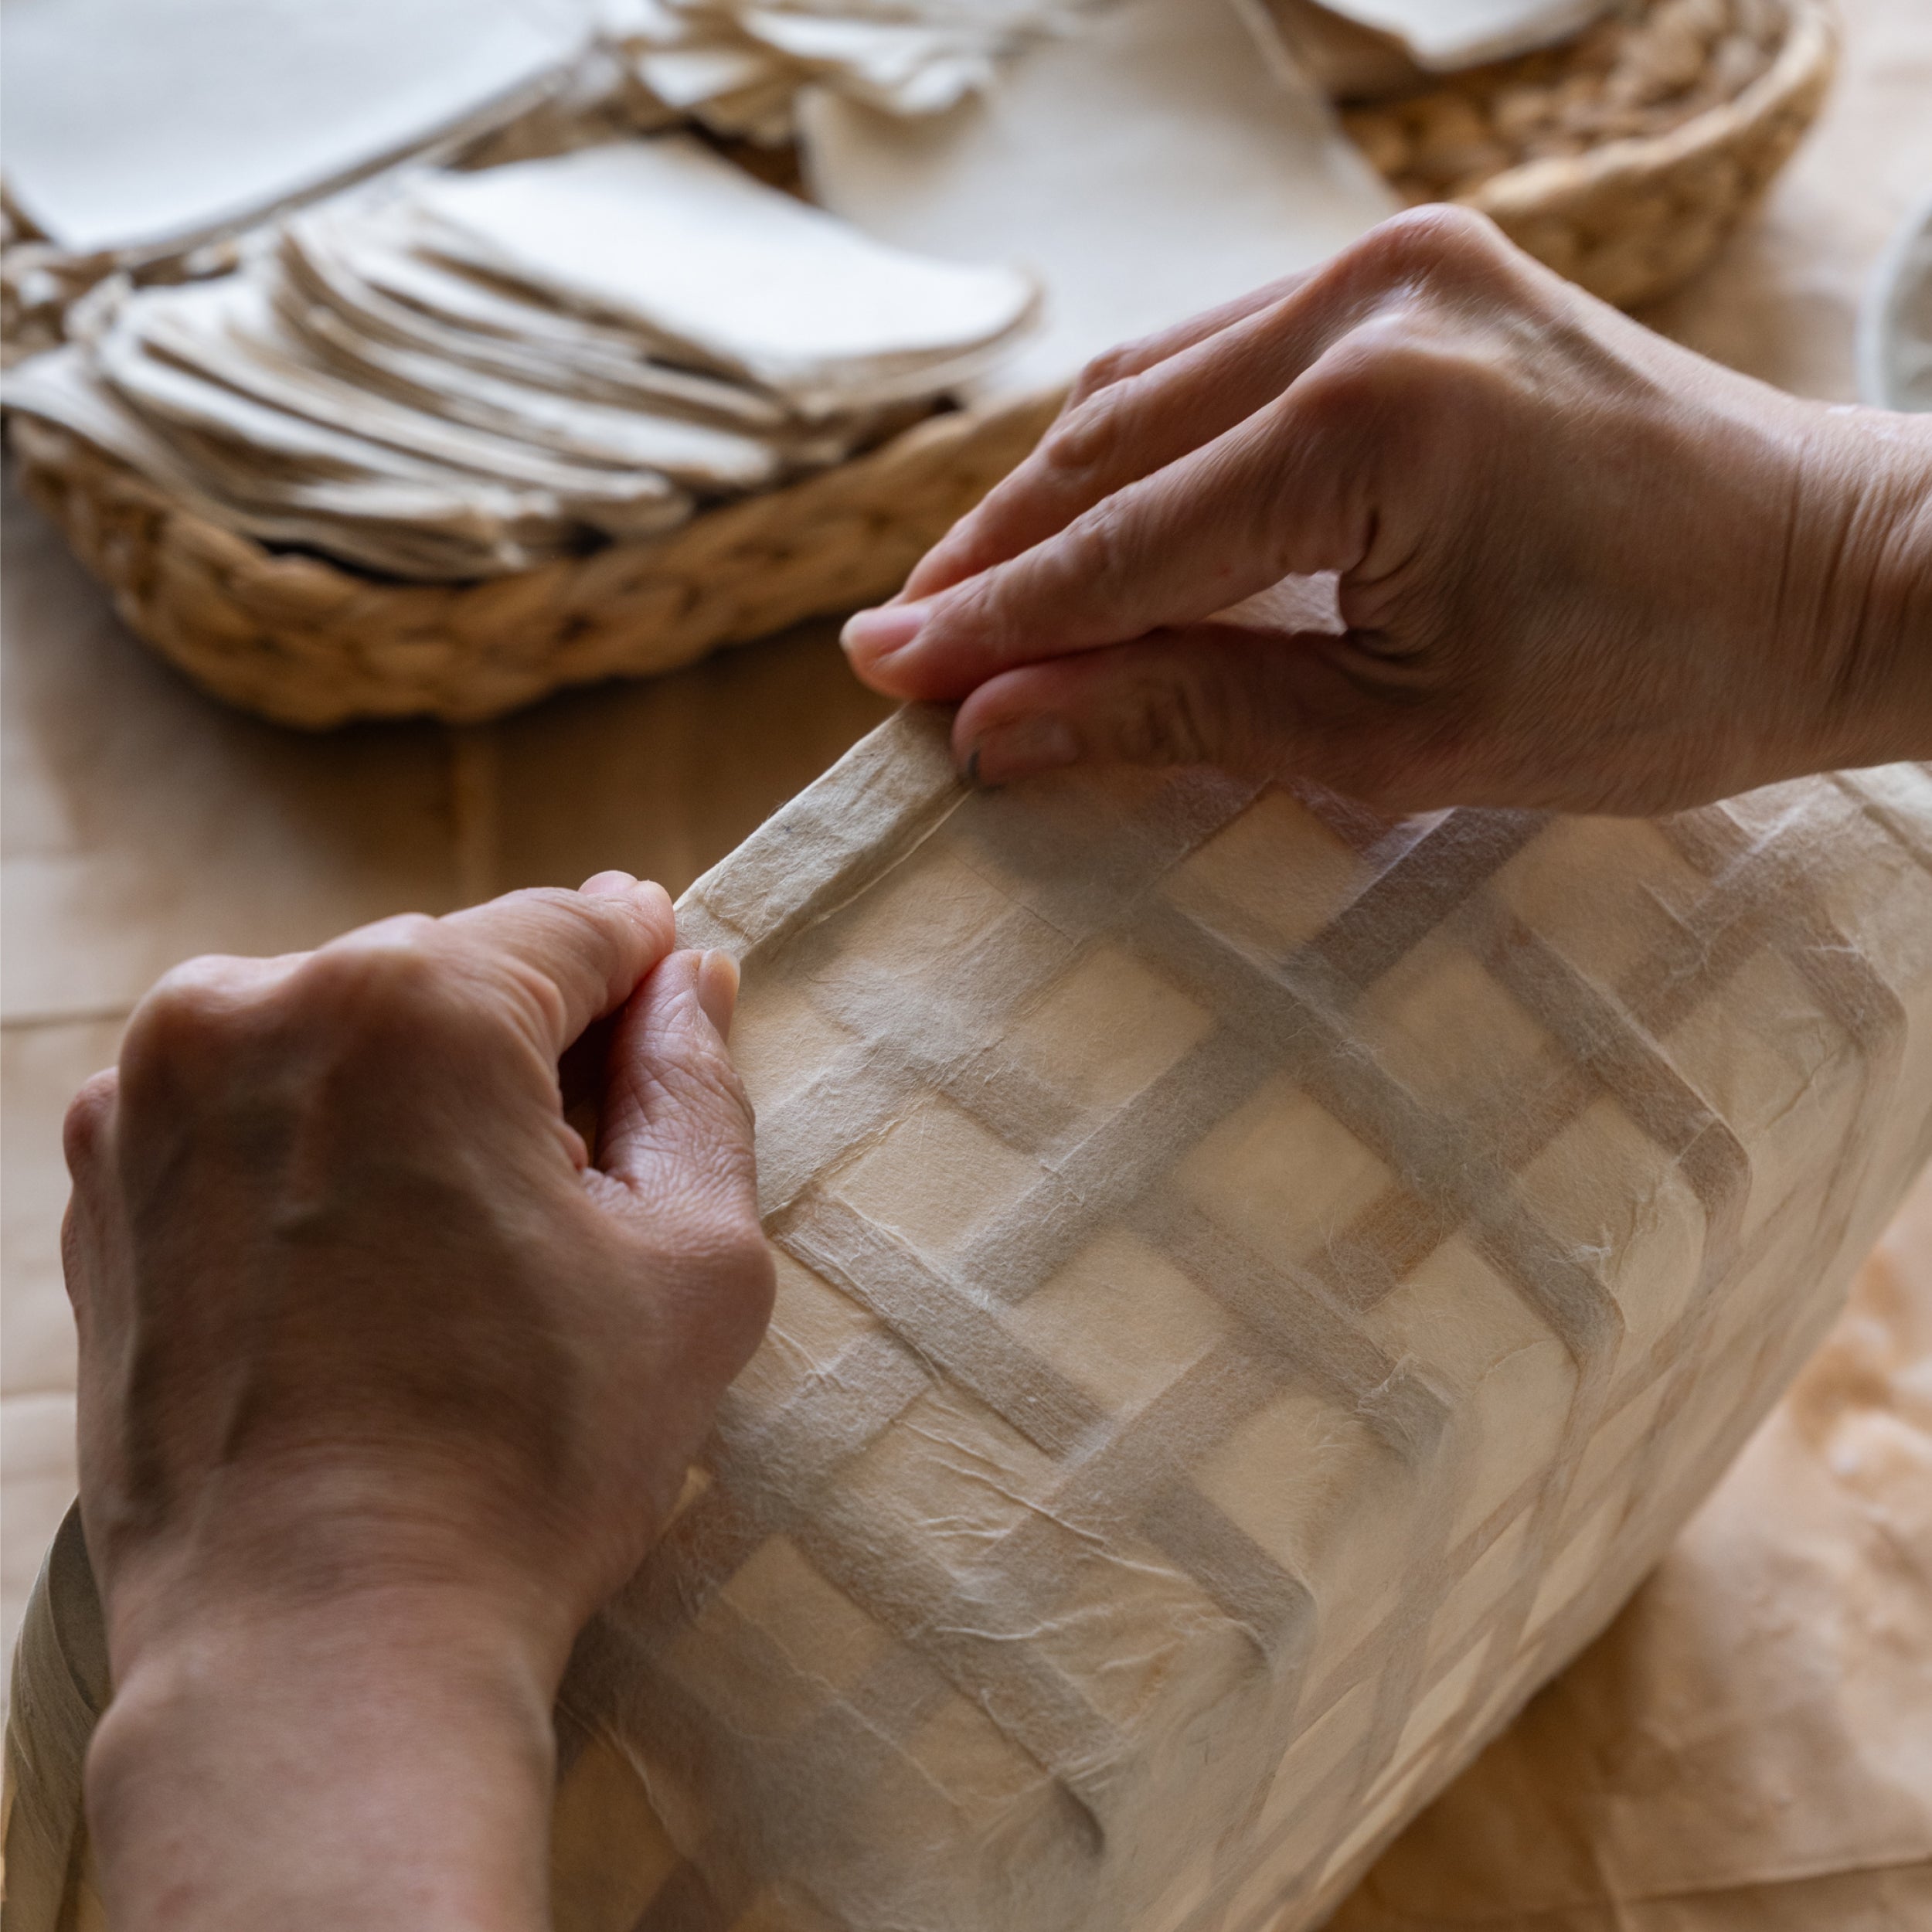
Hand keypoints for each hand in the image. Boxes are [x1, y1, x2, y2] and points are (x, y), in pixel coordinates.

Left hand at [61, 877, 772, 1931]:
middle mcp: (256, 1004)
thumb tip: (689, 979)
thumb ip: (698, 1083)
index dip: (645, 970)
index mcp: (417, 1002)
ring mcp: (151, 1090)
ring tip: (464, 1244)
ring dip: (422, 1096)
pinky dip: (323, 1144)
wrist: (314, 1647)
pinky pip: (254, 1102)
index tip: (673, 1005)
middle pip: (454, 972)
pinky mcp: (100, 1176)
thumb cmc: (529, 1458)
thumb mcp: (694, 1259)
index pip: (575, 928)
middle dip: (531, 1050)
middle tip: (579, 1186)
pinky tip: (366, 1264)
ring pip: (346, 1031)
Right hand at [843, 207, 1931, 815]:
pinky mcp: (1419, 270)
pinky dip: (1147, 445)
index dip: (991, 625)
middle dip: (999, 557)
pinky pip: (1225, 356)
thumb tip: (997, 728)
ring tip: (974, 600)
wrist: (1839, 575)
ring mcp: (1396, 264)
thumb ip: (1182, 716)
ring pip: (1152, 382)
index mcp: (1371, 427)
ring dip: (1058, 497)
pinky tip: (1095, 519)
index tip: (881, 678)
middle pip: (1111, 442)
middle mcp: (1369, 303)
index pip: (1121, 545)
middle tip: (903, 648)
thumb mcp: (1401, 741)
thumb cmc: (1656, 682)